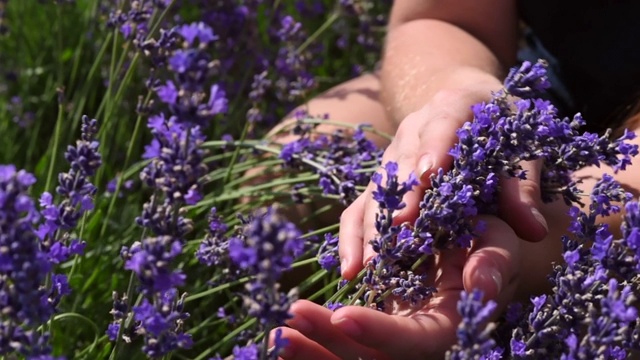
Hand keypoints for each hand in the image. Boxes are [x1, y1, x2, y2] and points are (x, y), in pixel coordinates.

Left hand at [274, 216, 521, 358]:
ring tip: (274, 334)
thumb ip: (493, 263)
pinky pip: (336, 345)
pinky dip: (310, 341)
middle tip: (286, 325)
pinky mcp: (369, 328)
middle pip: (371, 359)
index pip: (414, 342)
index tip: (341, 315)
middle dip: (328, 345)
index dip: (379, 332)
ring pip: (349, 358)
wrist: (470, 248)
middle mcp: (416, 341)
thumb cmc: (486, 243)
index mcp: (447, 326)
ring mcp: (390, 337)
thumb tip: (481, 285)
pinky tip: (280, 330)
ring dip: (311, 350)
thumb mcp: (496, 244)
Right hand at [339, 88, 548, 280]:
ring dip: (372, 226)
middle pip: (403, 164)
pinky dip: (355, 235)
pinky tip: (351, 267)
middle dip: (399, 201)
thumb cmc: (501, 128)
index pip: (443, 122)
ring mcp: (392, 153)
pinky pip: (361, 204)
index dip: (435, 147)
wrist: (467, 104)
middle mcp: (414, 128)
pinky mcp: (380, 178)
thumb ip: (523, 186)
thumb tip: (533, 229)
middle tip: (397, 234)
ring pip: (377, 189)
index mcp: (454, 105)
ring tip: (368, 264)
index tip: (428, 175)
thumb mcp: (522, 146)